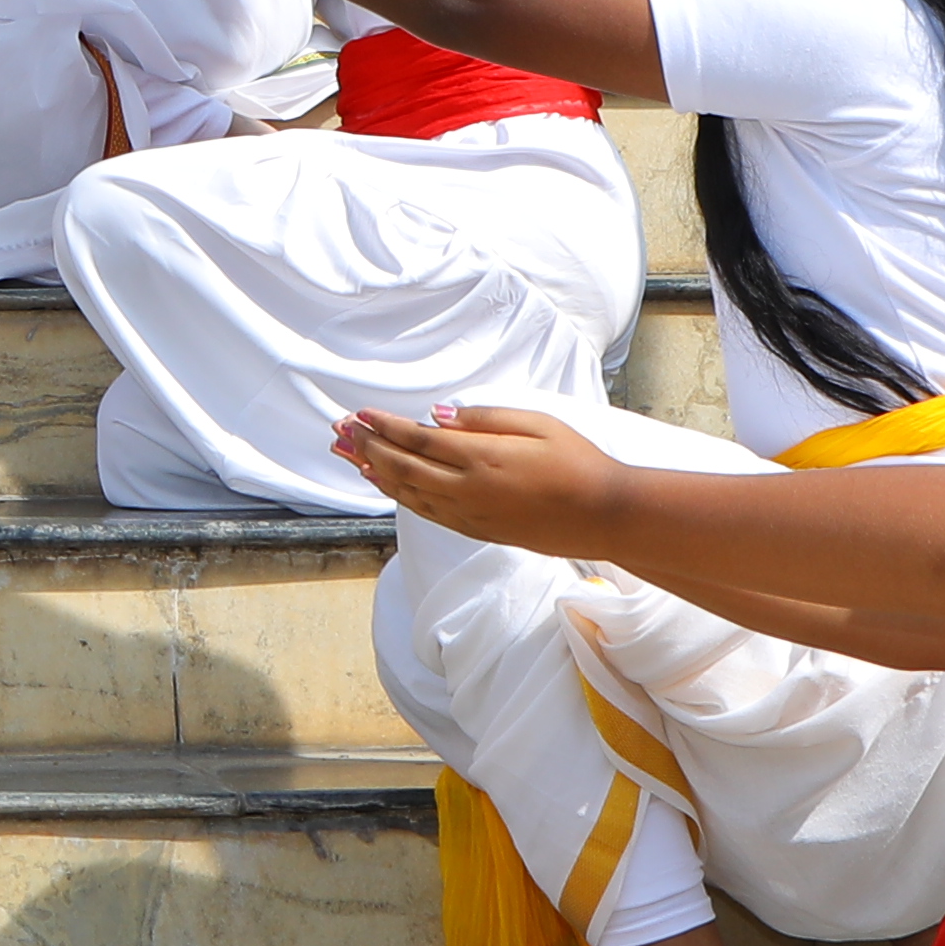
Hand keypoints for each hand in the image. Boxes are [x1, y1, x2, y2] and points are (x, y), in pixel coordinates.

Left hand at [334, 401, 634, 549]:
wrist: (604, 515)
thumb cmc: (578, 461)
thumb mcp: (536, 423)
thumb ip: (484, 418)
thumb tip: (438, 416)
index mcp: (481, 458)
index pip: (417, 439)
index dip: (384, 427)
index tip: (359, 415)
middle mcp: (468, 489)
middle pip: (402, 467)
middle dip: (367, 447)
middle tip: (340, 432)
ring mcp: (470, 514)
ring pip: (409, 493)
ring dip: (375, 473)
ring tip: (350, 457)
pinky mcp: (478, 530)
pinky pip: (427, 512)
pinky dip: (400, 496)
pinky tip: (388, 485)